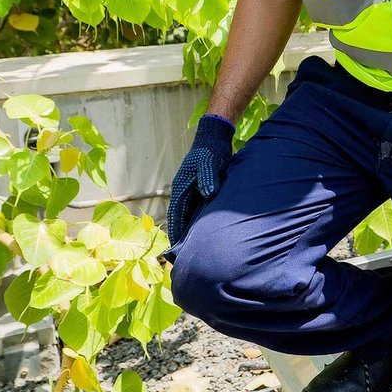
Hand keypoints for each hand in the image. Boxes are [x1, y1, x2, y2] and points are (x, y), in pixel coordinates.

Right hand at [164, 114, 234, 250]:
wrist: (214, 138)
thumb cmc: (211, 151)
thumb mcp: (210, 163)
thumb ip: (208, 178)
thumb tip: (207, 194)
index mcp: (181, 186)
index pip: (177, 213)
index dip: (176, 230)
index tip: (176, 246)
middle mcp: (183, 190)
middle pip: (180, 216)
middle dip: (180, 234)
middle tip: (181, 254)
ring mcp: (191, 189)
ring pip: (188, 214)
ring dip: (188, 228)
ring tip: (190, 247)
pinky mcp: (200, 188)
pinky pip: (196, 208)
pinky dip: (196, 220)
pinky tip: (202, 230)